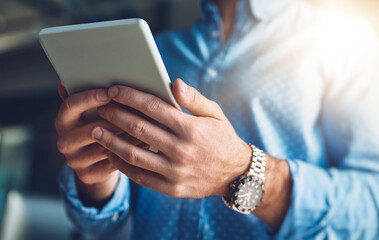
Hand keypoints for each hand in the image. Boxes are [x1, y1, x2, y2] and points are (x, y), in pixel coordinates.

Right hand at [55, 83, 141, 206]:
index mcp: (63, 120)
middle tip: (136, 111)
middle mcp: (64, 141)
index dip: (90, 98)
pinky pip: (113, 162)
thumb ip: (93, 96)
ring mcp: (74, 160)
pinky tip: (146, 143)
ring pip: (105, 147)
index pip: (71, 106)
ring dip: (128, 136)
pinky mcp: (87, 175)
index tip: (109, 92)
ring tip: (148, 126)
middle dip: (115, 120)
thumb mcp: (93, 110)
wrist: (96, 160)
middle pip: (90, 129)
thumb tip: (78, 80)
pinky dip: (131, 151)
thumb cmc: (100, 125)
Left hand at [91, 79, 251, 197]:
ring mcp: (175, 171)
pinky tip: (111, 153)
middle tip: (100, 107)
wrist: (235, 174)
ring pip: (134, 154)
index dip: (130, 96)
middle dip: (115, 115)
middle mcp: (182, 149)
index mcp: (191, 128)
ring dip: (111, 141)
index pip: (153, 107)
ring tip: (95, 130)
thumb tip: (173, 83)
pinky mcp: (171, 187)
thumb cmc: (222, 138)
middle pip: (138, 129)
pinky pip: (140, 176)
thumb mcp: (215, 114)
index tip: (113, 90)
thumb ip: (193, 98)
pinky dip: (122, 164)